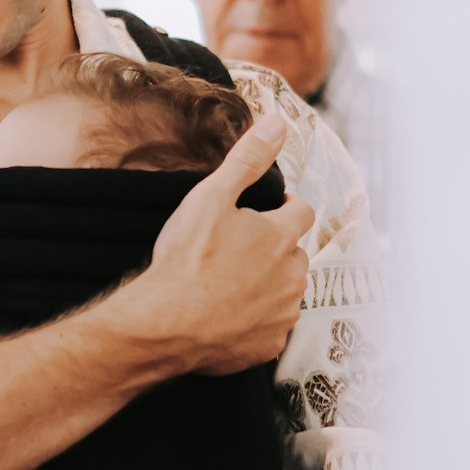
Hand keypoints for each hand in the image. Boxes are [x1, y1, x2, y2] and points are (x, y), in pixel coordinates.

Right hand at [113, 115, 312, 375]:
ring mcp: (283, 314)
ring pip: (285, 292)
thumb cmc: (186, 259)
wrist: (166, 324)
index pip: (302, 212)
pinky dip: (254, 321)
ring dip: (266, 285)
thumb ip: (247, 159)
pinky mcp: (269, 346)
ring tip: (227, 284)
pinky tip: (225, 315)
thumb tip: (277, 122)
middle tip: (234, 251)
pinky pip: (270, 328)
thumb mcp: (211, 196)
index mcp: (282, 236)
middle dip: (273, 250)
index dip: (283, 209)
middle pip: (295, 254)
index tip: (261, 213)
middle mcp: (293, 276)